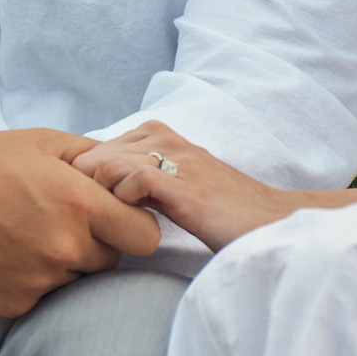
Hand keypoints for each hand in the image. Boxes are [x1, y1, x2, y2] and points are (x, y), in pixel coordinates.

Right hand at [0, 111, 160, 315]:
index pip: (146, 237)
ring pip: (77, 282)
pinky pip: (43, 299)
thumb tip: (135, 173)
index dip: (134, 226)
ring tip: (24, 235)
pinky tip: (3, 254)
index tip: (116, 217)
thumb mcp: (42, 141)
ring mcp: (37, 280)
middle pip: (113, 262)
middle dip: (96, 243)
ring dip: (63, 264)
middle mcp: (62, 246)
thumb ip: (96, 157)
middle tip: (58, 220)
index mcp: (77, 201)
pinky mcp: (11, 305)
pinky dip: (31, 282)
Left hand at [70, 121, 300, 249]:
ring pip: (109, 162)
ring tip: (110, 221)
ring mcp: (178, 160)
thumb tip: (97, 186)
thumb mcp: (176, 183)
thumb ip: (143, 177)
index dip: (85, 176)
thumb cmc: (223, 209)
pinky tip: (132, 219)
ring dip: (100, 195)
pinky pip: (134, 179)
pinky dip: (122, 200)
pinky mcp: (187, 186)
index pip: (97, 145)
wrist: (271, 220)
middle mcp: (167, 139)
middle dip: (85, 186)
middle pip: (95, 152)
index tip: (87, 206)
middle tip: (93, 218)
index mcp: (162, 135)